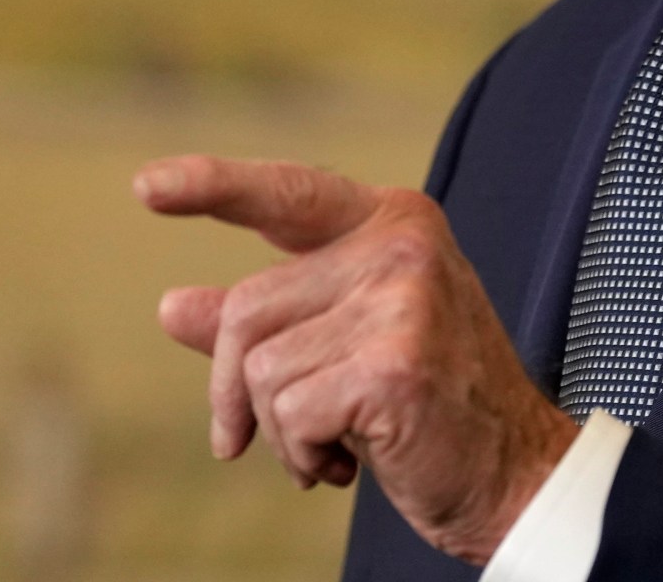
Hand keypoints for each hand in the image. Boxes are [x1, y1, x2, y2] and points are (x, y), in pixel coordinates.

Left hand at [136, 155, 579, 563]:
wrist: (517, 476)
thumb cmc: (430, 408)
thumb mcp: (343, 347)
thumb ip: (267, 320)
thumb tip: (172, 305)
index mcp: (393, 222)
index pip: (287, 194)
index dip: (213, 185)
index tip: (146, 187)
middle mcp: (399, 246)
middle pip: (247, 310)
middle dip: (236, 391)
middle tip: (275, 439)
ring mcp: (401, 300)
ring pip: (260, 370)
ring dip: (281, 432)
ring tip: (341, 443)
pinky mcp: (391, 364)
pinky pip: (286, 414)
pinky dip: (303, 455)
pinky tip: (354, 463)